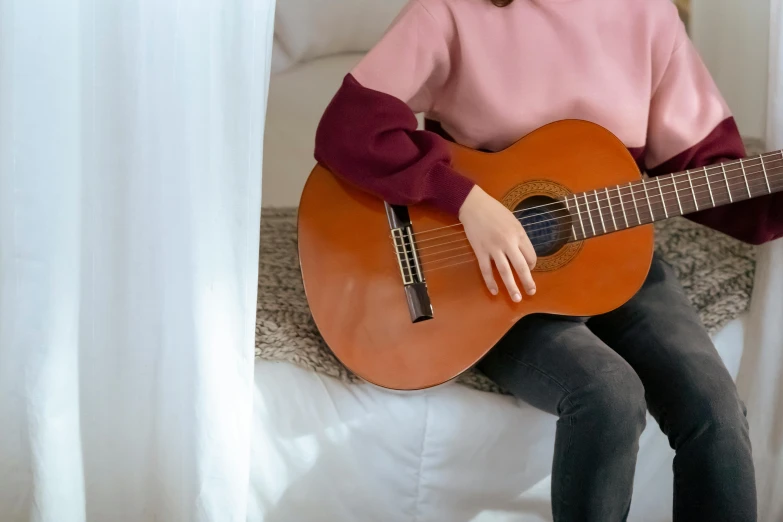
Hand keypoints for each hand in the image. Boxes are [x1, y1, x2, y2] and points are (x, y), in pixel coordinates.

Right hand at [458, 186, 536, 301]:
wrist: (474, 205)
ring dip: (511, 287)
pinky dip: (490, 282)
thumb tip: (523, 253)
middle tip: (531, 292)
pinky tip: (495, 291)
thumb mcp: (513, 221)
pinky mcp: (480, 251)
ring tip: (516, 298)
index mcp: (519, 234)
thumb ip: (518, 237)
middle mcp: (508, 243)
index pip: (530, 255)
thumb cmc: (495, 211)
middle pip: (521, 266)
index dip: (532, 265)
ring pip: (505, 272)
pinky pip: (486, 270)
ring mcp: (493, 248)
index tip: (529, 269)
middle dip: (527, 282)